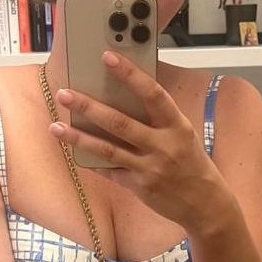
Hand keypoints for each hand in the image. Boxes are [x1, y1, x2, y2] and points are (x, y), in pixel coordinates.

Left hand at [49, 51, 230, 233]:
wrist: (205, 203)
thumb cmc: (192, 163)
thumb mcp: (182, 135)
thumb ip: (157, 119)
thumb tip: (121, 99)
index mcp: (176, 125)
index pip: (152, 93)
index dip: (130, 74)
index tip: (107, 57)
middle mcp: (163, 145)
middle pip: (120, 122)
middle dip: (89, 107)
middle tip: (65, 94)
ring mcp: (150, 167)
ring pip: (108, 149)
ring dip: (79, 137)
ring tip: (55, 127)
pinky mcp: (139, 186)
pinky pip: (110, 170)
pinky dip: (92, 161)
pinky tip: (73, 152)